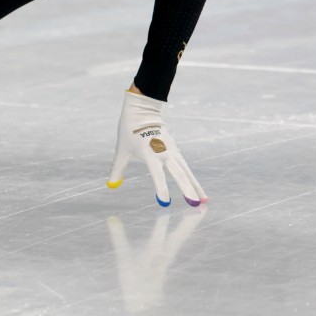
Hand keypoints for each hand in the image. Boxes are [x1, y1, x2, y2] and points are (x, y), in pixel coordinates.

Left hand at [107, 89, 206, 206]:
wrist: (143, 110)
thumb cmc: (129, 130)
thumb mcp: (122, 150)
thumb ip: (117, 169)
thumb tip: (111, 185)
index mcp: (150, 154)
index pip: (157, 174)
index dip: (161, 188)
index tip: (165, 202)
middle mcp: (164, 153)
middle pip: (178, 174)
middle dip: (187, 189)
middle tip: (195, 204)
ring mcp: (171, 150)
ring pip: (186, 170)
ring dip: (195, 185)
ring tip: (204, 200)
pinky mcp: (175, 148)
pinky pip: (184, 165)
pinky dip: (191, 177)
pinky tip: (197, 188)